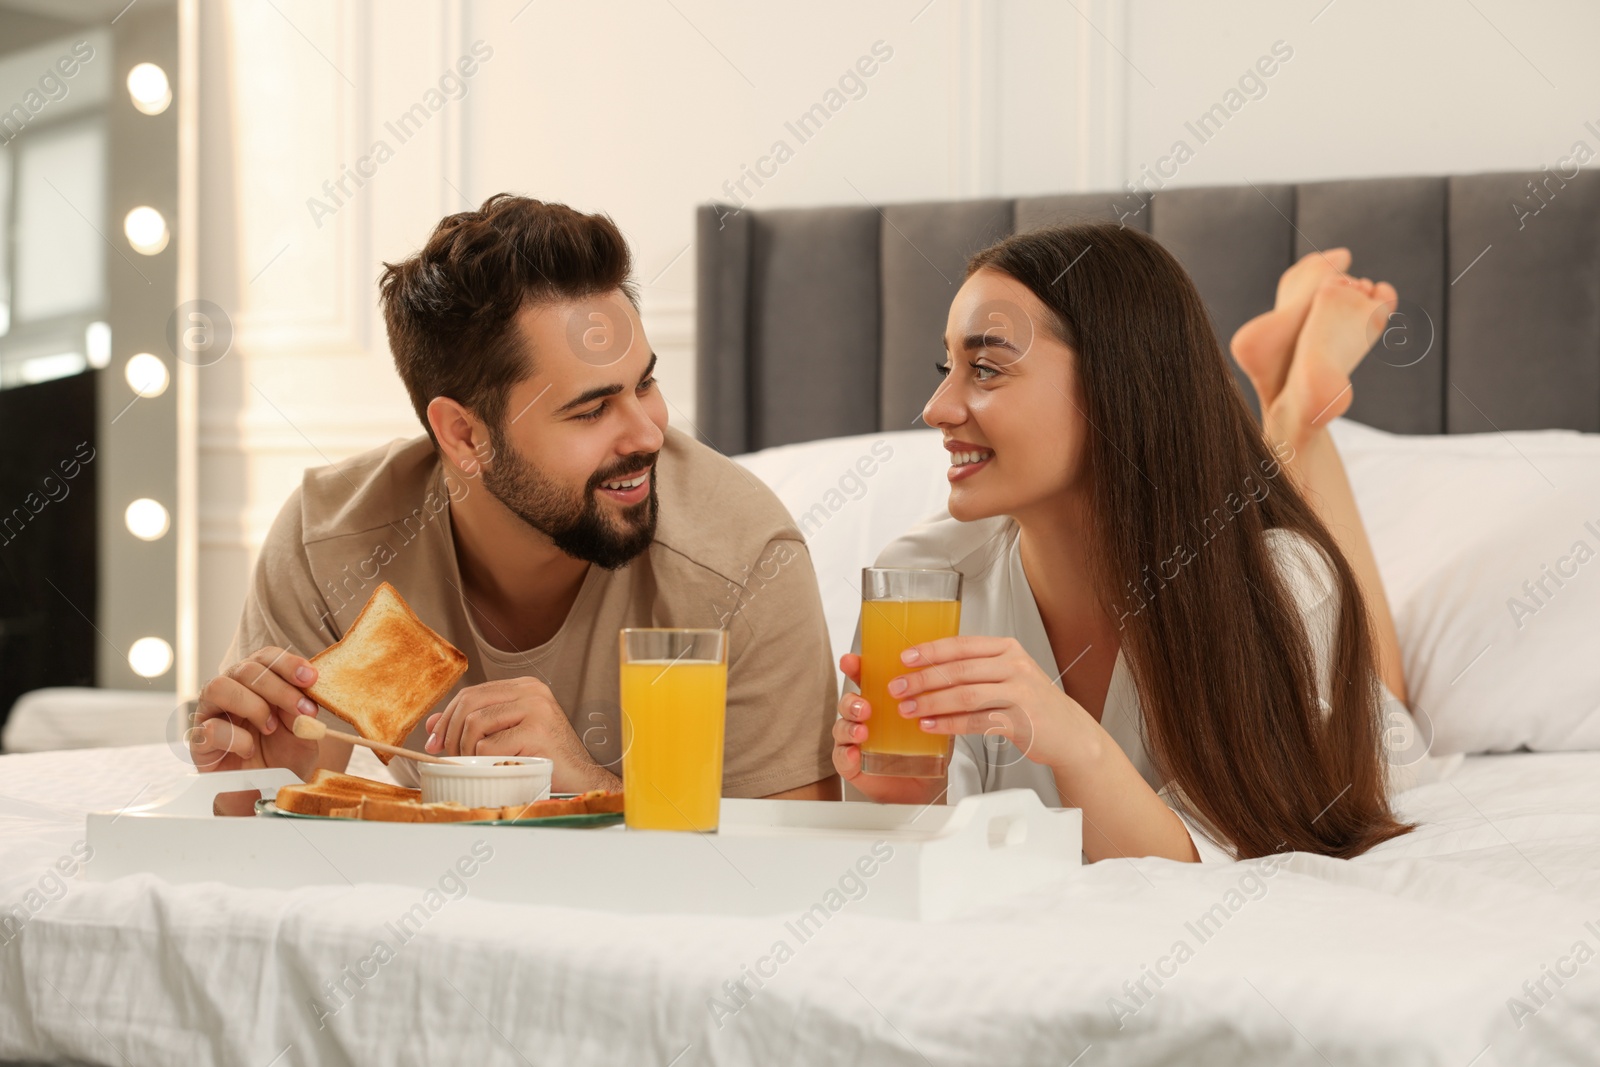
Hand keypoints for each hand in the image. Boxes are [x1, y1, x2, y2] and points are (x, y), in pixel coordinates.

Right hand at [190, 647, 321, 776]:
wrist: (266, 793)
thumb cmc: (283, 757)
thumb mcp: (302, 732)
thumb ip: (300, 711)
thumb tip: (303, 693)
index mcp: (256, 683)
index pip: (265, 657)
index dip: (287, 663)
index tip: (311, 678)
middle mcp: (230, 691)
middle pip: (245, 669)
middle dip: (279, 689)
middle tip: (303, 711)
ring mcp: (210, 714)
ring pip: (218, 687)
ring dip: (253, 706)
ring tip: (271, 728)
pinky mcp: (199, 741)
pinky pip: (210, 728)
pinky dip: (237, 738)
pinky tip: (250, 749)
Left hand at [424, 676, 615, 793]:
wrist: (581, 780)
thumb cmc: (545, 759)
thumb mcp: (507, 735)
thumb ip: (474, 724)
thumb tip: (433, 725)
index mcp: (525, 687)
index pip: (471, 693)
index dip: (447, 718)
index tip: (436, 741)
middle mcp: (532, 691)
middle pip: (469, 703)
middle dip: (450, 733)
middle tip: (448, 755)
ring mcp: (536, 709)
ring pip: (474, 724)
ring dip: (466, 750)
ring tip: (477, 764)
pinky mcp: (536, 732)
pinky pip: (488, 747)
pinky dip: (485, 763)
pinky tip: (499, 769)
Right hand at [830, 653, 946, 805]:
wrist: (923, 788)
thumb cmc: (924, 753)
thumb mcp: (935, 723)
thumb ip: (939, 704)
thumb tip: (951, 682)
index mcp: (882, 704)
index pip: (865, 681)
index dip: (855, 669)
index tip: (852, 661)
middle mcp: (866, 720)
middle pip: (848, 703)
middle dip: (851, 701)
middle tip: (865, 706)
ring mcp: (856, 742)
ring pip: (841, 727)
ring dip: (848, 726)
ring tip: (861, 731)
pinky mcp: (852, 765)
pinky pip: (842, 758)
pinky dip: (846, 755)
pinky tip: (854, 753)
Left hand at [888, 636, 1093, 773]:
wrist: (1070, 732)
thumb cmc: (1034, 703)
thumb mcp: (1009, 675)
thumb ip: (976, 669)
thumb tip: (929, 670)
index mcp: (1007, 649)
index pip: (962, 645)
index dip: (930, 651)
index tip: (905, 658)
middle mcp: (1015, 667)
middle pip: (959, 669)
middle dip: (923, 678)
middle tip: (898, 687)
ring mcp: (1019, 694)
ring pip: (965, 695)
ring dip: (931, 702)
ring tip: (908, 709)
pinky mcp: (1020, 721)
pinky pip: (976, 721)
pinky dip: (949, 724)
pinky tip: (931, 726)